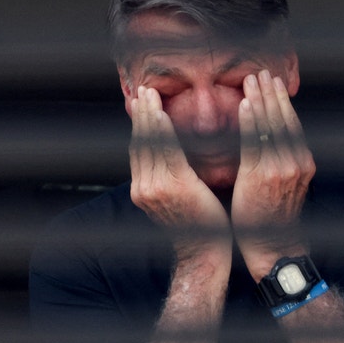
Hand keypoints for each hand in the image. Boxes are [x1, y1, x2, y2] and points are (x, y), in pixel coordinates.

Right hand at [128, 86, 230, 255]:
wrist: (204, 252)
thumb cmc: (200, 225)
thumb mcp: (181, 198)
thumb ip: (173, 177)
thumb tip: (176, 157)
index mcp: (144, 190)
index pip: (139, 151)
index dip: (139, 126)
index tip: (141, 105)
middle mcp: (143, 188)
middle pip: (139, 143)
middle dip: (140, 115)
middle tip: (142, 91)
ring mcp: (154, 188)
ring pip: (148, 144)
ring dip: (148, 116)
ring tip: (149, 94)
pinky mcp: (171, 187)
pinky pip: (165, 152)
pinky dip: (161, 131)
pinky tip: (161, 113)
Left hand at [231, 70, 315, 279]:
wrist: (273, 245)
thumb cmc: (272, 216)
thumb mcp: (284, 184)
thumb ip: (279, 160)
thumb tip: (267, 139)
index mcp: (302, 162)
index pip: (291, 124)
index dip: (281, 101)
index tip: (272, 82)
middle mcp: (296, 162)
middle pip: (283, 120)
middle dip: (272, 94)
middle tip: (262, 72)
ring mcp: (281, 169)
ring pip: (271, 127)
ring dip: (261, 100)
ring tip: (252, 80)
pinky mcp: (263, 177)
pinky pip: (256, 144)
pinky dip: (251, 123)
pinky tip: (245, 106)